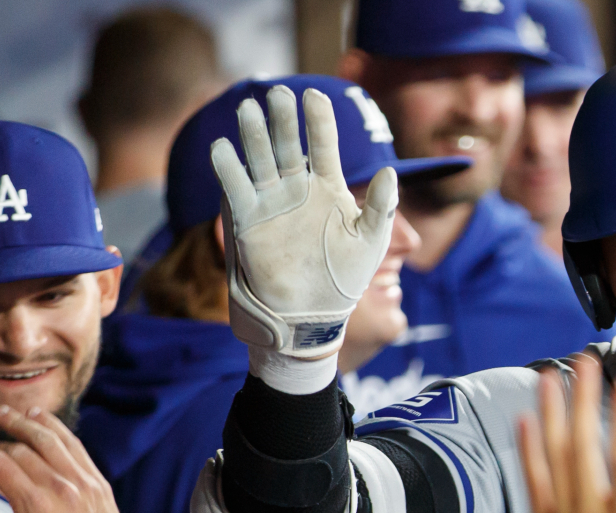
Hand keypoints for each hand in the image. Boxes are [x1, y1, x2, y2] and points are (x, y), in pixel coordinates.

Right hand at [0, 407, 193, 512]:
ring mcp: (84, 483)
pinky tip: (43, 419)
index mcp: (35, 507)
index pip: (1, 464)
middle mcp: (61, 488)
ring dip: (27, 422)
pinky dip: (58, 430)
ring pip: (52, 440)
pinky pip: (77, 448)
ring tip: (8, 413)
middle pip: (23, 450)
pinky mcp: (99, 483)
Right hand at [212, 85, 397, 358]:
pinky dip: (228, 168)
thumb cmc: (346, 278)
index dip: (318, 119)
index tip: (314, 94)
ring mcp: (270, 202)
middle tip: (278, 95)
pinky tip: (223, 148)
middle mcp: (296, 189)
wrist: (312, 315)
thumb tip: (392, 172)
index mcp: (328, 187)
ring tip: (249, 110)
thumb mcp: (372, 241)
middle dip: (282, 119)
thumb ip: (382, 207)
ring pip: (259, 159)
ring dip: (254, 135)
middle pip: (286, 144)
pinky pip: (236, 189)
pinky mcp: (247, 221)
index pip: (322, 143)